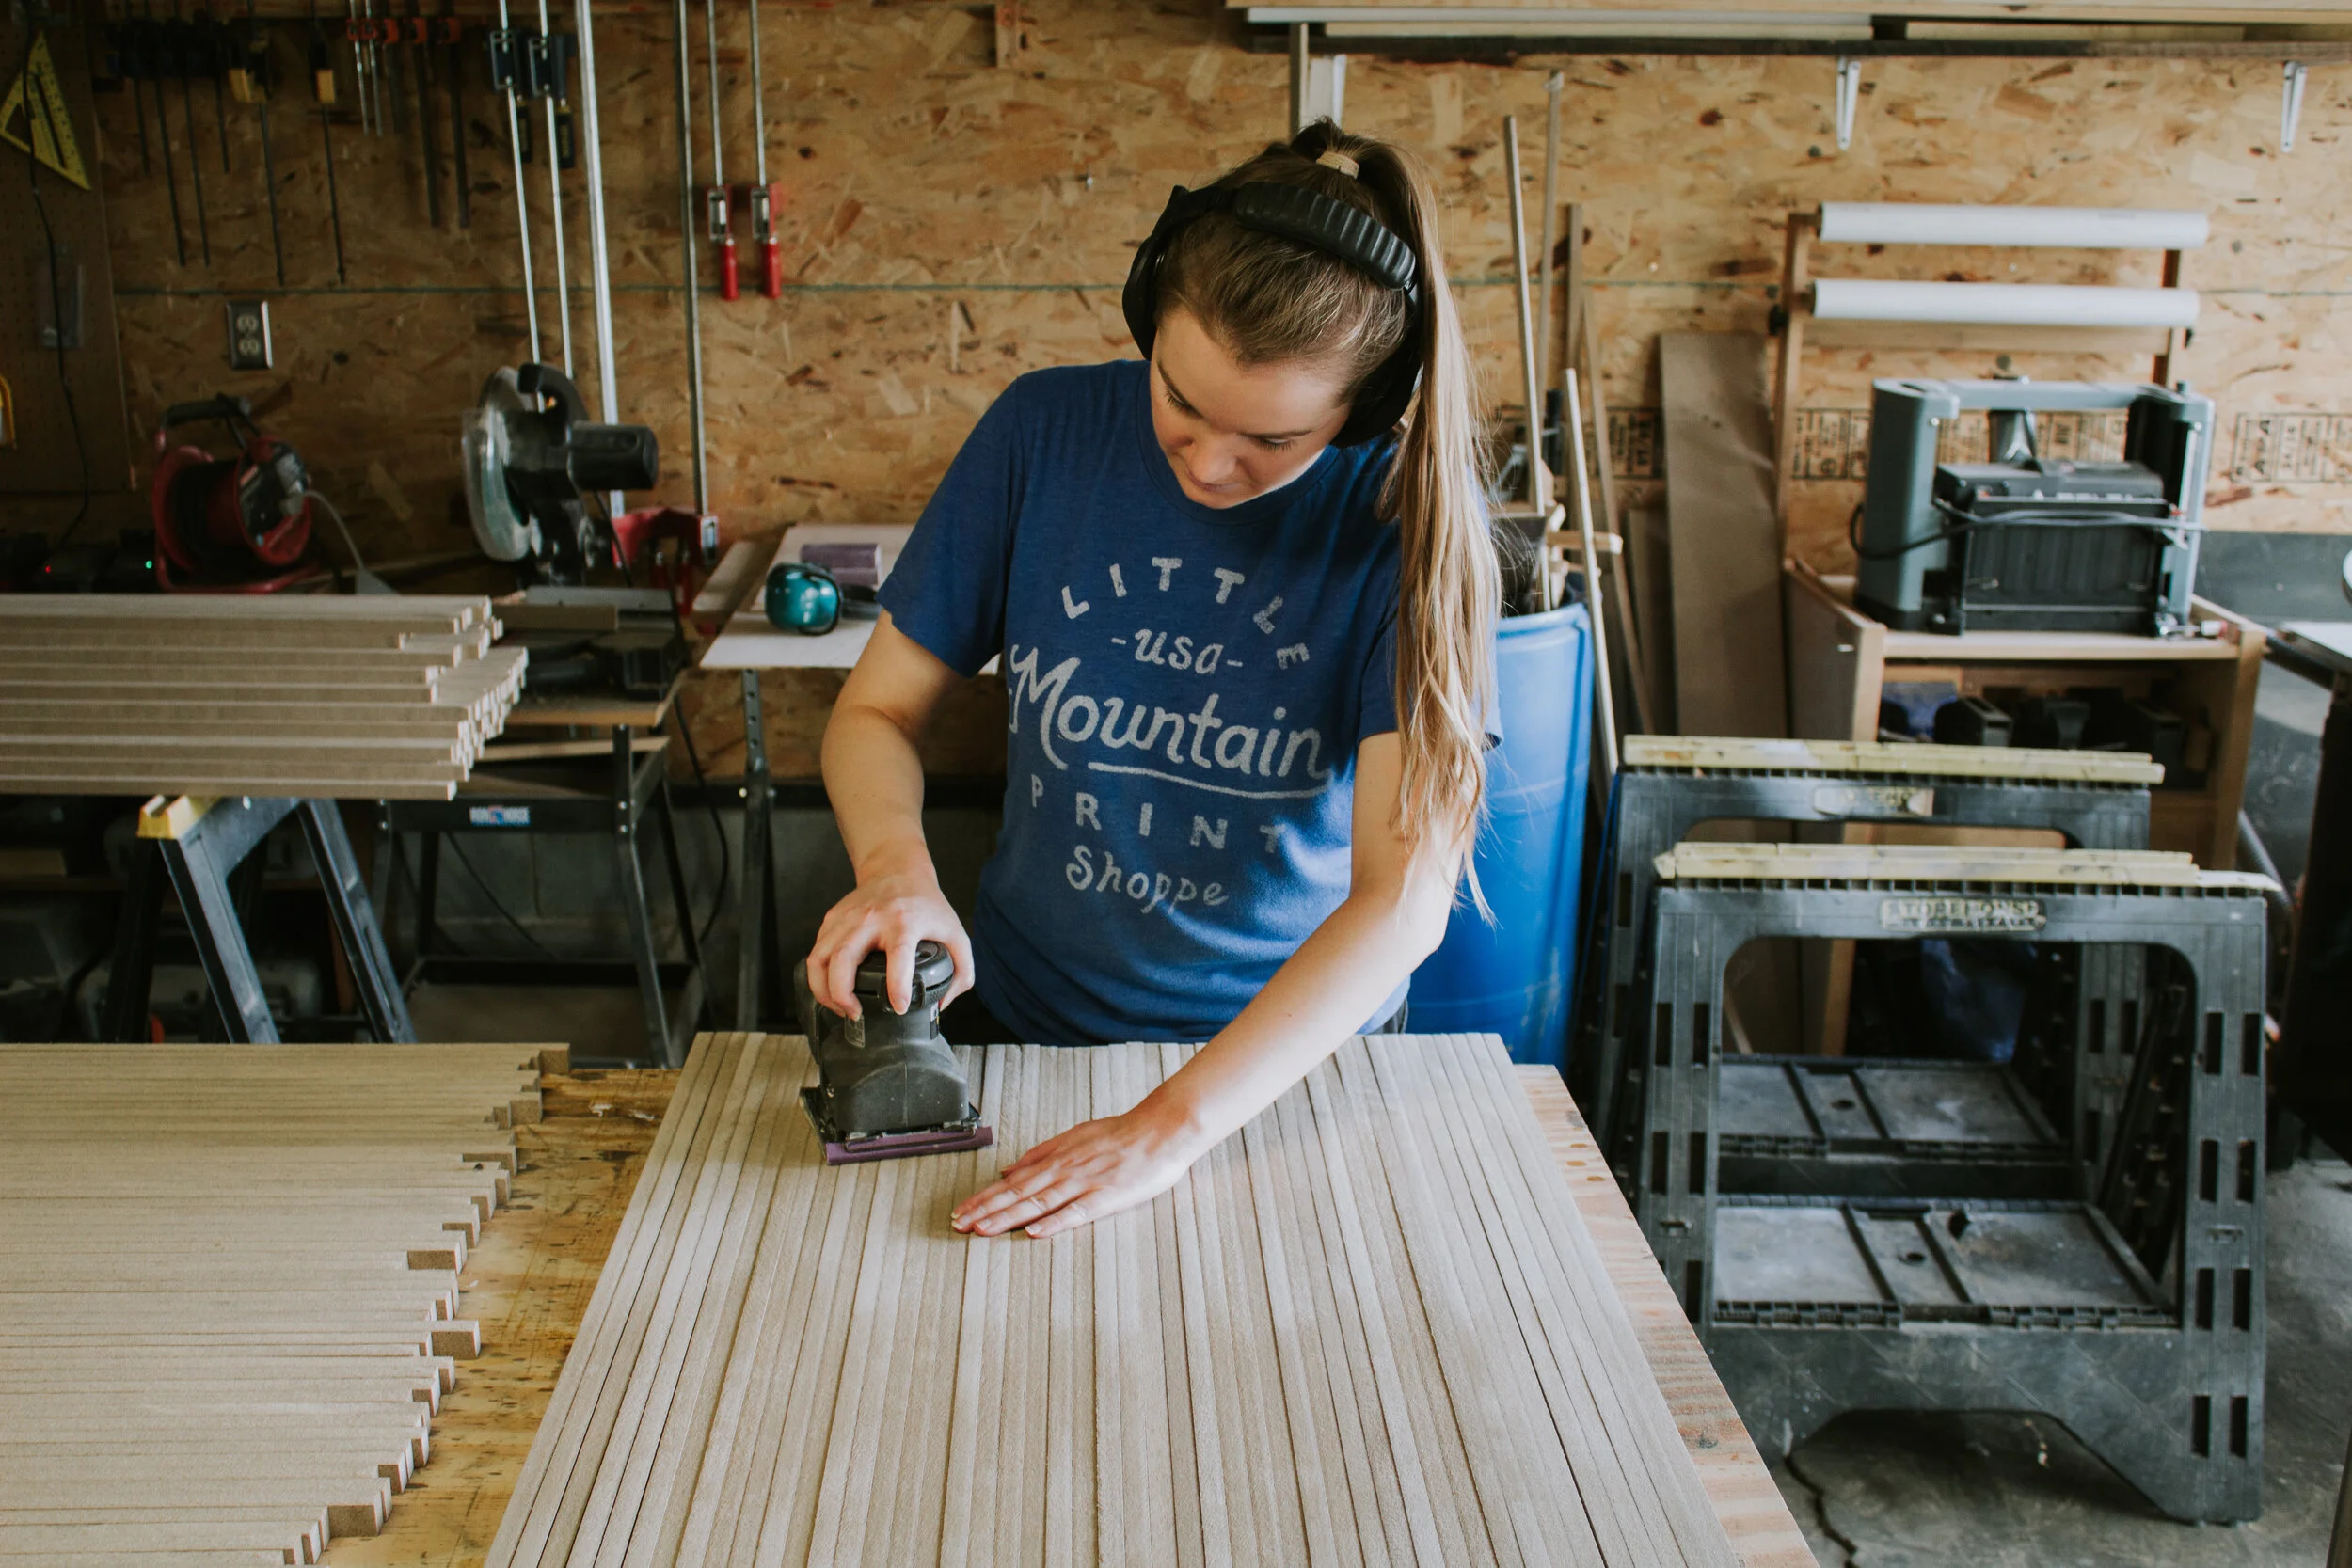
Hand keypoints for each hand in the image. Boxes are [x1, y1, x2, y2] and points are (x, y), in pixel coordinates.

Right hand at [804, 848, 972, 1017]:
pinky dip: (818, 977)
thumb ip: (962, 971)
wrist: (897, 868)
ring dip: (824, 991)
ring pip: (820, 958)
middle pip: (843, 959)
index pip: (898, 956)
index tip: (899, 1007)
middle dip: (842, 994)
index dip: (897, 985)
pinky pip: (816, 952)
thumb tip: (941, 1005)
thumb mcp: (955, 933)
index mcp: (904, 922)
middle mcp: (871, 918)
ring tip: (840, 1008)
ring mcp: (848, 918)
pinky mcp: (832, 918)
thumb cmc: (925, 904)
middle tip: (855, 1013)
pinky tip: (831, 990)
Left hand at [951, 1103, 1210, 1238]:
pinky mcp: (1106, 1197)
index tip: (960, 1212)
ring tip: (981, 1230)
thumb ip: (1040, 1154)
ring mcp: (1084, 1184)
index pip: (1011, 1182)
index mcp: (1056, 1159)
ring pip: (1038, 1203)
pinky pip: (1076, 1212)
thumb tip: (1007, 1169)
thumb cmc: (1120, 1135)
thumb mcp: (1074, 1137)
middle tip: (957, 1225)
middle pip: (1017, 1194)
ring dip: (1007, 1217)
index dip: (984, 1198)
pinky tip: (1034, 1232)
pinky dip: (1053, 1222)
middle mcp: (1064, 1171)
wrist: (1161, 1130)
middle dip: (985, 1211)